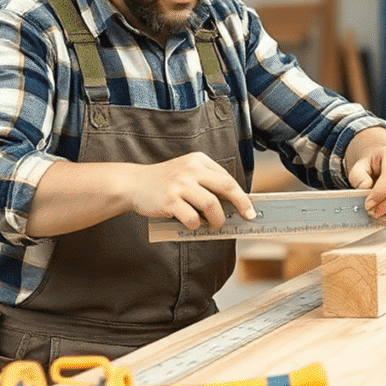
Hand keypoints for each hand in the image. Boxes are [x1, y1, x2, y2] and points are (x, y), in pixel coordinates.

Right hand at [126, 152, 254, 231]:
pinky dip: (195, 225)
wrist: (134, 183)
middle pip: (226, 187)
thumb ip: (207, 183)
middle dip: (241, 204)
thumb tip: (233, 206)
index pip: (227, 178)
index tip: (250, 209)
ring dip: (216, 219)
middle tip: (246, 217)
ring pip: (211, 204)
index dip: (242, 196)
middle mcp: (191, 169)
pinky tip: (192, 224)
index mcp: (198, 160)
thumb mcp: (187, 172)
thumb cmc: (165, 182)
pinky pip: (191, 218)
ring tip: (214, 225)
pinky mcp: (169, 200)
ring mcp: (179, 184)